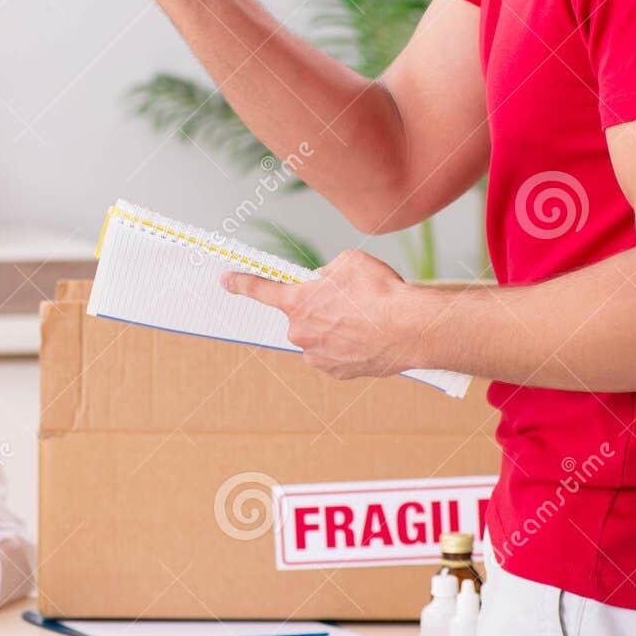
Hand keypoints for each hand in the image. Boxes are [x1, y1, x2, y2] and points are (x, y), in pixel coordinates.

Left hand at [220, 249, 418, 379]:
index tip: (226, 280)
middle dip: (318, 308)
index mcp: (298, 303)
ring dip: (335, 328)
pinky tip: (368, 337)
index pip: (261, 290)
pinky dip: (349, 346)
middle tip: (348, 301)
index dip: (241, 283)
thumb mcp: (347, 262)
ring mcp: (318, 357)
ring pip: (319, 337)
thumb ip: (326, 273)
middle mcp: (301, 333)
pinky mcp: (338, 373)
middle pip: (301, 316)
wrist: (409, 328)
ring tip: (364, 320)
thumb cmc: (380, 292)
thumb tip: (324, 283)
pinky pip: (336, 354)